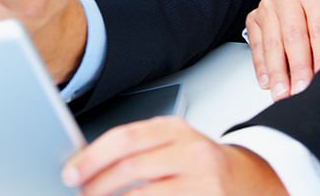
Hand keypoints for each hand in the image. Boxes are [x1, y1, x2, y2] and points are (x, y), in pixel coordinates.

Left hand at [62, 118, 286, 194]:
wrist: (249, 181)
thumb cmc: (198, 165)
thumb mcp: (170, 145)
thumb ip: (135, 150)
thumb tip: (85, 163)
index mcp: (175, 130)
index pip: (125, 138)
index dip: (93, 157)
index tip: (71, 171)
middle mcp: (192, 152)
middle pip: (132, 166)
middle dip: (98, 183)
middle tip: (80, 191)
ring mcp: (204, 184)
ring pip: (146, 195)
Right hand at [246, 0, 319, 98]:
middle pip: (293, 36)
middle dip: (298, 68)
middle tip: (300, 92)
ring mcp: (268, 4)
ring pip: (272, 42)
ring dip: (277, 72)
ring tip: (283, 94)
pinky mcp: (255, 17)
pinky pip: (256, 44)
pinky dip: (261, 65)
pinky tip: (267, 81)